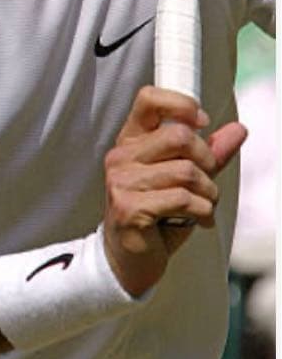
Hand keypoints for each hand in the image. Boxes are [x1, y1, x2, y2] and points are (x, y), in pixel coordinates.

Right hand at [103, 86, 245, 297]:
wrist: (128, 259)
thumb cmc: (155, 215)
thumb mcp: (184, 179)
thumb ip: (209, 153)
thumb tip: (238, 129)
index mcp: (130, 140)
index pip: (148, 99)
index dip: (181, 104)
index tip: (201, 122)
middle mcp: (121, 156)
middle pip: (179, 136)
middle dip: (207, 160)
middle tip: (208, 180)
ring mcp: (121, 182)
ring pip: (186, 171)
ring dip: (208, 192)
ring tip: (204, 205)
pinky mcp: (129, 207)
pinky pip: (182, 199)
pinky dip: (202, 211)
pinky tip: (198, 218)